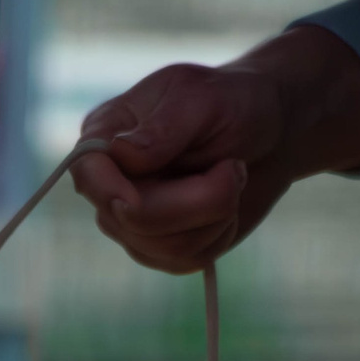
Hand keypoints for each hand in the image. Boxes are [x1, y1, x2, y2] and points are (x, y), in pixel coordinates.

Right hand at [70, 24, 359, 274]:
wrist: (272, 134)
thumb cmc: (234, 104)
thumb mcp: (202, 99)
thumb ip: (162, 127)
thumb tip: (120, 153)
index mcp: (106, 136)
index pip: (87, 173)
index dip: (109, 191)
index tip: (135, 197)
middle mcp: (111, 182)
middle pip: (131, 219)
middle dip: (195, 200)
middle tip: (233, 169)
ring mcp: (133, 221)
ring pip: (163, 246)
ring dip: (214, 215)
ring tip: (231, 177)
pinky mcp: (163, 248)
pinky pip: (185, 260)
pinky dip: (218, 234)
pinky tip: (227, 204)